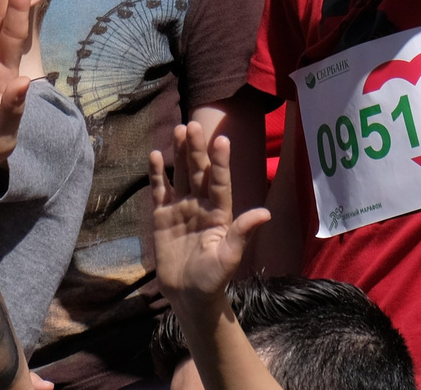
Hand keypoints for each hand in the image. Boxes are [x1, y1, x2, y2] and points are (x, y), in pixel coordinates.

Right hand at [148, 124, 268, 307]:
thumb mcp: (228, 258)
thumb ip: (242, 234)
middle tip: (193, 125)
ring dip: (180, 153)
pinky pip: (160, 190)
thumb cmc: (213, 279)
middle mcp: (201, 205)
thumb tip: (265, 213)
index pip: (220, 182)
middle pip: (199, 172)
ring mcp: (181, 208)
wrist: (188, 296)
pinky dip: (157, 173)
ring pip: (181, 174)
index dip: (220, 162)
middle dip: (197, 149)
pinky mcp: (162, 216)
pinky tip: (155, 155)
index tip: (222, 140)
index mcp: (220, 214)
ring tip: (179, 130)